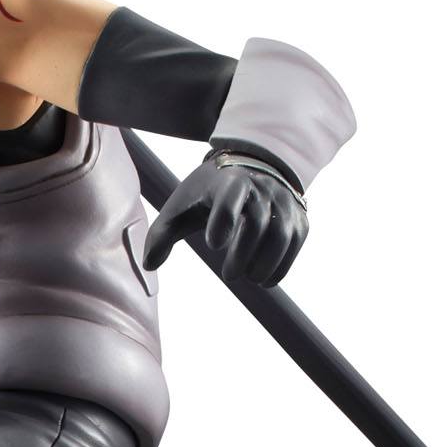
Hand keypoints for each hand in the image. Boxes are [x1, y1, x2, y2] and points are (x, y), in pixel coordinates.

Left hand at [145, 153, 308, 287]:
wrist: (250, 167)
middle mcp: (260, 187)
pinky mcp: (297, 215)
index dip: (223, 220)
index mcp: (228, 181)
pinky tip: (265, 279)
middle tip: (228, 275)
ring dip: (266, 263)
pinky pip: (294, 242)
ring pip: (281, 234)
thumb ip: (163, 234)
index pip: (230, 198)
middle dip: (243, 253)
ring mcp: (282, 201)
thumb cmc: (209, 194)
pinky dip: (282, 264)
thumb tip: (149, 265)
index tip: (213, 245)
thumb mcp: (182, 206)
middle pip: (257, 222)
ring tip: (250, 278)